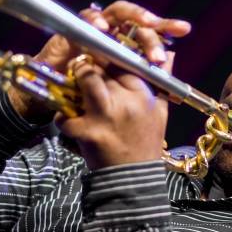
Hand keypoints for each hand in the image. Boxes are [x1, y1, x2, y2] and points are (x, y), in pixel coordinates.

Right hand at [7, 0, 190, 122]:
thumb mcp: (121, 86)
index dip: (166, 26)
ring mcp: (93, 28)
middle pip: (135, 20)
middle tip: (160, 44)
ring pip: (115, 14)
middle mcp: (112, 32)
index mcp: (126, 43)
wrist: (54, 99)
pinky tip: (102, 28)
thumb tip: (173, 60)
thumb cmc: (90, 93)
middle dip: (151, 28)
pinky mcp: (72, 30)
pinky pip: (84, 20)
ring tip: (145, 24)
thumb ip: (144, 73)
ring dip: (130, 18)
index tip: (184, 29)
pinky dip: (93, 22)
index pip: (149, 30)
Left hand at [55, 50, 175, 169]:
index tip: (100, 57)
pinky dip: (62, 117)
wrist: (135, 178)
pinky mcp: (88, 132)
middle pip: (102, 69)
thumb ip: (162, 80)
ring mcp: (106, 116)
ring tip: (72, 83)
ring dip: (75, 78)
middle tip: (81, 66)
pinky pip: (67, 116)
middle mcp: (126, 102)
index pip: (124, 63)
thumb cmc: (147, 142)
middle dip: (89, 65)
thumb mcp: (160, 111)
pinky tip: (66, 118)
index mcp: (143, 95)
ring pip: (86, 81)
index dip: (109, 57)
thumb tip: (169, 53)